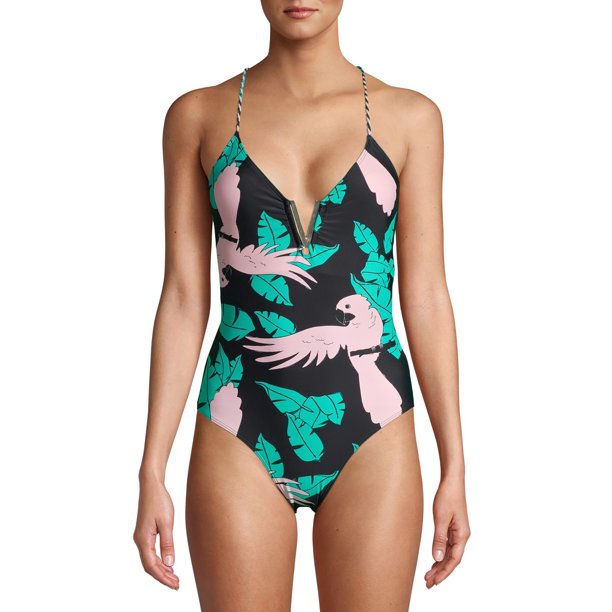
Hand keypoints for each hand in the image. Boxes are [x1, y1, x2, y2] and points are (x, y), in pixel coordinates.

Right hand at [133, 474, 179, 589]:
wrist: (151, 486)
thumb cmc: (159, 501)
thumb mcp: (167, 522)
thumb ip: (168, 544)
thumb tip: (169, 564)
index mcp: (143, 539)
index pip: (152, 565)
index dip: (163, 578)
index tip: (175, 585)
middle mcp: (139, 540)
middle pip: (149, 566)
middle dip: (162, 577)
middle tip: (177, 584)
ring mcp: (141, 537)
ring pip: (149, 560)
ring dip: (161, 570)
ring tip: (174, 578)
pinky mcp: (145, 533)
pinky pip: (150, 552)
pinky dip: (159, 561)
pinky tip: (168, 564)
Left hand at [425, 476, 470, 587]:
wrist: (451, 481)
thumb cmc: (447, 496)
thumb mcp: (440, 518)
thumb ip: (439, 538)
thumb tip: (437, 558)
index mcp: (462, 535)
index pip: (454, 560)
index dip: (444, 572)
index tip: (434, 582)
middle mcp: (462, 536)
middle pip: (452, 559)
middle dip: (440, 572)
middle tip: (428, 583)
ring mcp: (458, 532)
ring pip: (449, 554)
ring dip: (439, 565)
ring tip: (428, 576)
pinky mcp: (453, 527)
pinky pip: (447, 546)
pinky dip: (440, 555)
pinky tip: (434, 561)